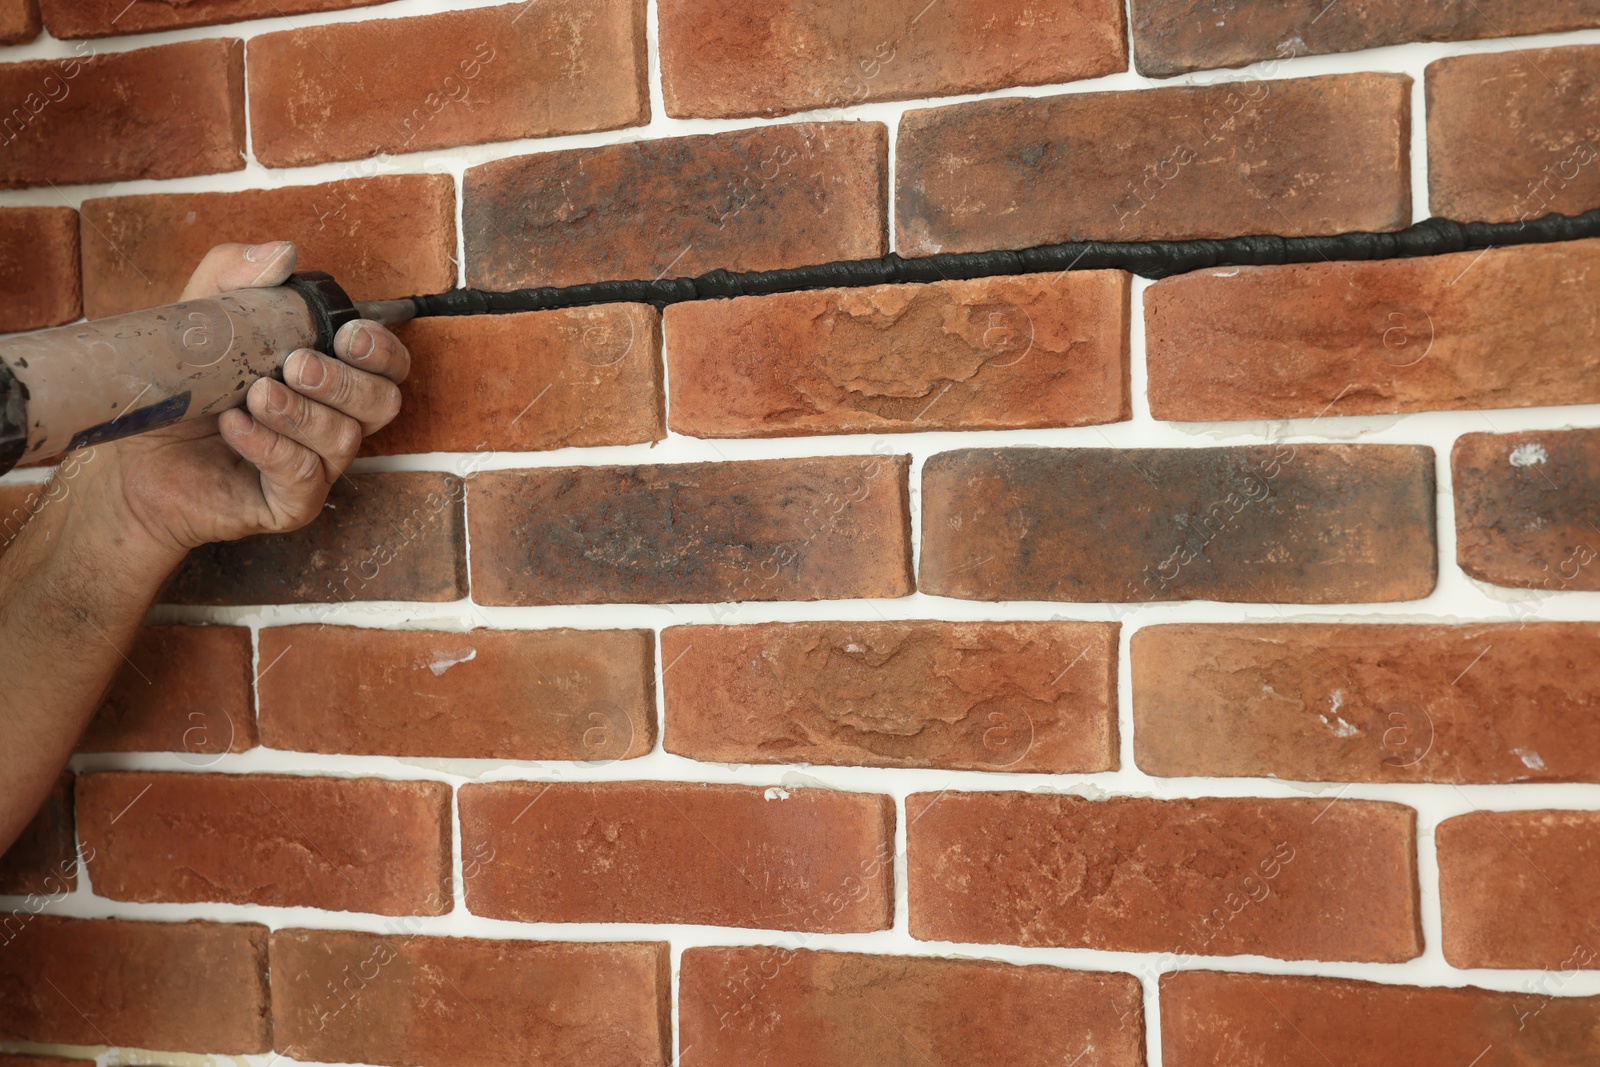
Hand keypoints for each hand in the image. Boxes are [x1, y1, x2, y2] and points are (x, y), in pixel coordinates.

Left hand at [82, 241, 409, 563]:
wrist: (134, 454)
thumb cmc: (183, 388)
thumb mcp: (203, 316)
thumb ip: (237, 276)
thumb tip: (283, 254)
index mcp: (332, 376)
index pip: (389, 366)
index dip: (383, 351)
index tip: (348, 335)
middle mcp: (335, 422)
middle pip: (382, 403)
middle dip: (345, 382)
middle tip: (295, 364)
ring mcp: (317, 466)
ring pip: (344, 439)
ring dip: (302, 414)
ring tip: (254, 395)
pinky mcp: (288, 503)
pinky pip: (303, 476)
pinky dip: (271, 447)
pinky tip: (236, 426)